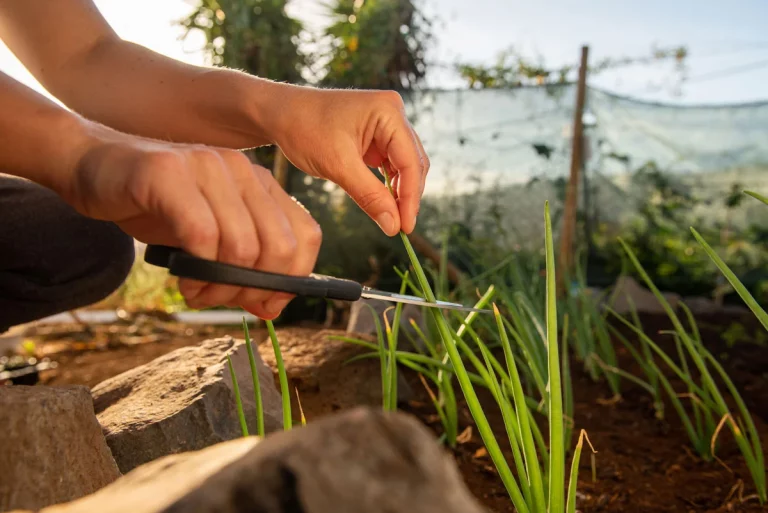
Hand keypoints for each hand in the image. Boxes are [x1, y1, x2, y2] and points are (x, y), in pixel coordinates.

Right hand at [65, 129, 321, 318]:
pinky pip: (202, 235)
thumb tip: (272, 308)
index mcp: (259, 182)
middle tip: (220, 299)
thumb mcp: (209, 238)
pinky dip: (196, 269)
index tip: (265, 303)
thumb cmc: (154, 205)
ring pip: (243, 247)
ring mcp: (207, 166)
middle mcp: (241, 169)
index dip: (292, 279)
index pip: (306, 236)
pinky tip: (182, 275)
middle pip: (280, 248)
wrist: (92, 165)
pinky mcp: (168, 172)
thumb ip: (244, 267)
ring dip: (219, 286)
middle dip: (254, 289)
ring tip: (195, 289)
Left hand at [266, 87, 429, 235]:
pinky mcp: (378, 137)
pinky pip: (391, 166)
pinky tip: (385, 205)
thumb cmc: (304, 129)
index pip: (410, 160)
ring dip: (400, 194)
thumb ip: (369, 196)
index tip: (406, 227)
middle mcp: (393, 113)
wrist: (280, 114)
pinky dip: (389, 187)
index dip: (410, 197)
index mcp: (388, 110)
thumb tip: (394, 226)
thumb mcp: (337, 165)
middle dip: (407, 197)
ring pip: (405, 167)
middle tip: (400, 228)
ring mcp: (387, 124)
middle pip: (413, 163)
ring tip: (393, 220)